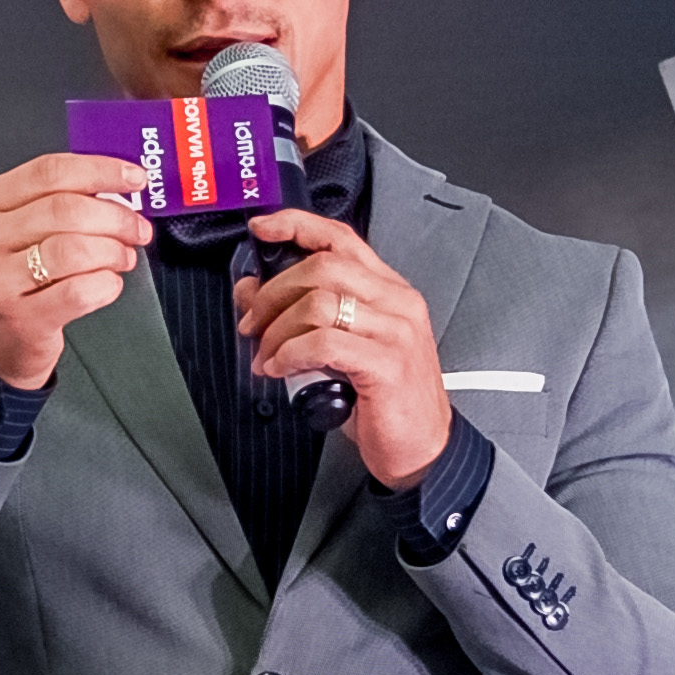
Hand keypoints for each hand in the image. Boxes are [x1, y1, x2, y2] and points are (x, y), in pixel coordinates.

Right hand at [0, 155, 155, 391]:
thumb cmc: (11, 281)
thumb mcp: (18, 231)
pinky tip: (108, 284)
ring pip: (74, 248)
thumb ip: (58, 202)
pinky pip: (79, 291)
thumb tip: (119, 187)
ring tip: (123, 258)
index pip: (50, 171)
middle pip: (67, 208)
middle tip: (138, 228)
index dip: (101, 170)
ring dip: (113, 251)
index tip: (135, 178)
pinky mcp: (20, 318)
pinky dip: (106, 285)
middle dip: (117, 216)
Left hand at [231, 208, 452, 486]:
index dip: (297, 225)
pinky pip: (323, 342)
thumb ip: (302, 317)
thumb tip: (251, 292)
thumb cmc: (384, 401)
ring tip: (266, 357)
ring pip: (319, 302)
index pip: (341, 238)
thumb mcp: (337, 350)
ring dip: (277, 330)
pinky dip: (289, 354)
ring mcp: (396, 331)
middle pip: (322, 266)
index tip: (262, 228)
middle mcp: (397, 303)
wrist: (423, 448)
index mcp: (388, 291)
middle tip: (252, 324)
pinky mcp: (387, 364)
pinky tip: (280, 369)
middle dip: (273, 293)